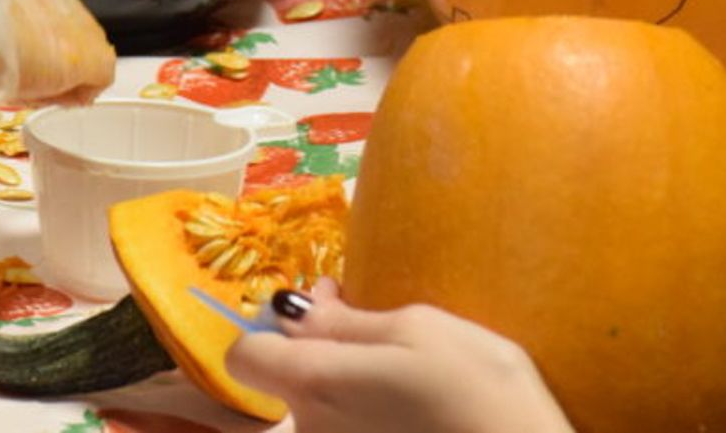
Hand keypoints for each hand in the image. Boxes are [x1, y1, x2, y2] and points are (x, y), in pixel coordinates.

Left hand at [224, 279, 574, 432]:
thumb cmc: (480, 390)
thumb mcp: (419, 329)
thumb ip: (346, 320)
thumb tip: (295, 305)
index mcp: (315, 383)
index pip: (245, 356)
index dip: (273, 329)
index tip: (320, 312)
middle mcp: (311, 430)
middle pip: (287, 383)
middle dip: (319, 355)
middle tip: (375, 333)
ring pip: (320, 411)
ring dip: (347, 389)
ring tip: (404, 377)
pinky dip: (366, 419)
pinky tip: (412, 412)